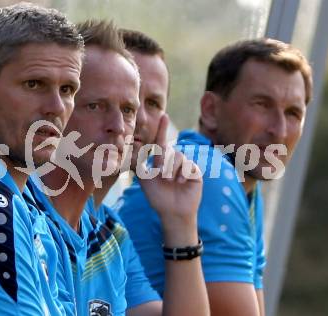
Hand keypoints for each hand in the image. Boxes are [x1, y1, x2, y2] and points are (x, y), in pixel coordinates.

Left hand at [137, 114, 201, 244]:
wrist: (171, 212)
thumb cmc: (157, 196)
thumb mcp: (144, 179)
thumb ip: (139, 164)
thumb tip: (131, 150)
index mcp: (162, 160)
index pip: (161, 142)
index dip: (162, 129)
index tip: (163, 115)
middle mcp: (174, 160)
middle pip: (169, 150)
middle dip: (163, 161)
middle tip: (161, 175)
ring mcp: (186, 166)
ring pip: (179, 157)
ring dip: (172, 169)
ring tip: (170, 180)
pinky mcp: (195, 172)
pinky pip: (189, 165)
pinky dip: (182, 173)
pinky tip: (180, 182)